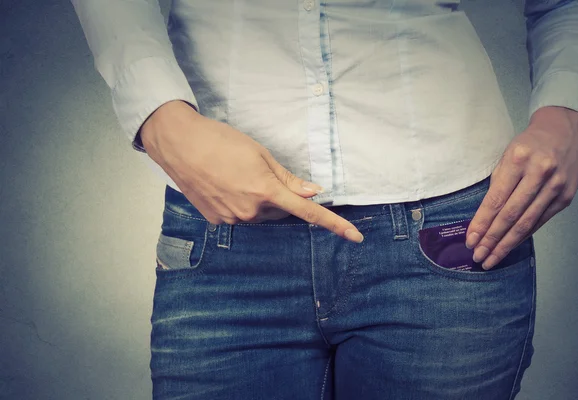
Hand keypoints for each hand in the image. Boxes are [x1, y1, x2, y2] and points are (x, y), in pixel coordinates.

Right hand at [140, 100, 363, 242]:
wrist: (180, 144)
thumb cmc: (221, 141)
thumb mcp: (260, 154)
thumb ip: (288, 179)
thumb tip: (313, 193)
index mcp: (266, 192)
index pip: (308, 213)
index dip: (335, 224)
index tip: (356, 236)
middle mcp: (251, 212)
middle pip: (281, 213)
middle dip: (281, 198)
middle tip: (262, 175)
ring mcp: (232, 219)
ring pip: (260, 216)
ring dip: (260, 202)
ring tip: (238, 176)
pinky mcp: (216, 221)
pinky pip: (240, 218)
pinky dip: (241, 205)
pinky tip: (226, 186)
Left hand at [465, 106, 577, 269]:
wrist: (564, 131)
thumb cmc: (529, 144)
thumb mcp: (507, 156)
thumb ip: (497, 185)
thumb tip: (483, 219)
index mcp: (518, 160)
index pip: (496, 200)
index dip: (482, 223)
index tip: (470, 240)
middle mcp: (539, 173)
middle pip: (511, 215)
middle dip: (492, 239)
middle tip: (478, 256)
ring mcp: (555, 186)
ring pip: (526, 223)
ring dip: (506, 244)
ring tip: (491, 258)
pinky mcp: (566, 197)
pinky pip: (540, 221)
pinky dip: (523, 235)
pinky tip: (510, 245)